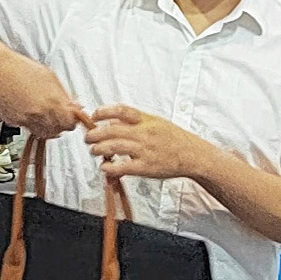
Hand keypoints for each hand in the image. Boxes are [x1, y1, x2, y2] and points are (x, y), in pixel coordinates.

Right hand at [0, 56, 82, 141]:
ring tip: (43, 115)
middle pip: (56, 131)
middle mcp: (38, 113)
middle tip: (57, 117)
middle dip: (59, 125)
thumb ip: (63, 95)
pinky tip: (27, 109)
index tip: (69, 118)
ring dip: (45, 127)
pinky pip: (26, 127)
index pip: (69, 124)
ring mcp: (25, 119)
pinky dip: (29, 122)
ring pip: (41, 133)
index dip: (70, 122)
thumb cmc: (21, 68)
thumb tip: (74, 106)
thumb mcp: (50, 77)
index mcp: (52, 102)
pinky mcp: (13, 121)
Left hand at [85, 104, 219, 185]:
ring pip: (115, 147)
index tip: (94, 115)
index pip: (122, 111)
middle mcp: (145, 133)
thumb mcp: (155, 122)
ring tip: (93, 150)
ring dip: (99, 149)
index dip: (104, 112)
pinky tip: (104, 167)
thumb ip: (134, 121)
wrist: (192, 155)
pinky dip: (110, 167)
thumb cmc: (173, 138)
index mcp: (147, 120)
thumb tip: (111, 122)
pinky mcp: (146, 168)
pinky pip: (123, 167)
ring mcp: (145, 151)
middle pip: (112, 130)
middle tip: (88, 138)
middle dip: (95, 134)